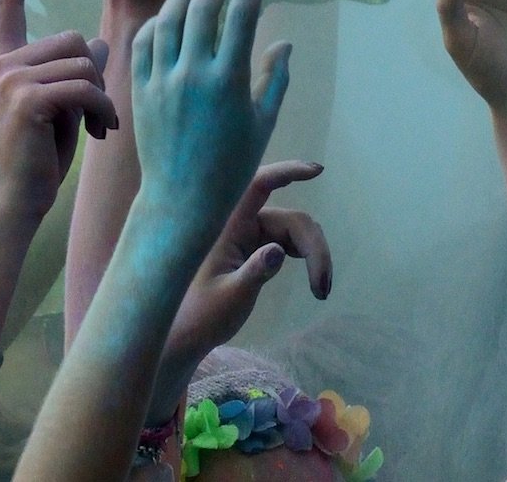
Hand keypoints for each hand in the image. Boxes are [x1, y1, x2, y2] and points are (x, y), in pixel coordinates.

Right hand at [0, 0, 119, 217]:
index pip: (8, 5)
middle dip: (95, 75)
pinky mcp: (26, 99)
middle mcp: (2, 63)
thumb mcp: (62, 106)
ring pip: (83, 64)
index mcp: (5, 61)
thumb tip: (100, 43)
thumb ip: (75, 71)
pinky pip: (83, 87)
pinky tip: (99, 133)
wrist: (16, 200)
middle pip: (73, 40)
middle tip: (96, 114)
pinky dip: (101, 110)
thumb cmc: (40, 157)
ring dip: (102, 98)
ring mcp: (10, 79)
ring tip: (98, 127)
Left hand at [131, 0, 290, 233]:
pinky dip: (158, 20)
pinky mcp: (139, 89)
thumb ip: (276, 80)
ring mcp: (162, 79)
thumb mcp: (263, 124)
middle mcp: (193, 73)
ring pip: (170, 18)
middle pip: (204, 6)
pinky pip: (146, 42)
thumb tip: (285, 43)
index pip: (243, 14)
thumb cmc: (231, 166)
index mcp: (229, 80)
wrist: (181, 200)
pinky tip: (170, 13)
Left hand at [151, 160, 330, 414]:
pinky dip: (304, 256)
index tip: (317, 171)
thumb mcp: (228, 298)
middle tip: (322, 289)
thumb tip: (278, 250)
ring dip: (314, 255)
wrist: (183, 336)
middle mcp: (239, 224)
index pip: (258, 185)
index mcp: (226, 225)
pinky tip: (314, 282)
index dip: (287, 171)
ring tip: (320, 292)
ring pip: (293, 231)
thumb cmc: (198, 316)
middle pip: (290, 219)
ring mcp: (248, 235)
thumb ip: (253, 273)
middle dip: (314, 247)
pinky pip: (287, 241)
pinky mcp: (254, 248)